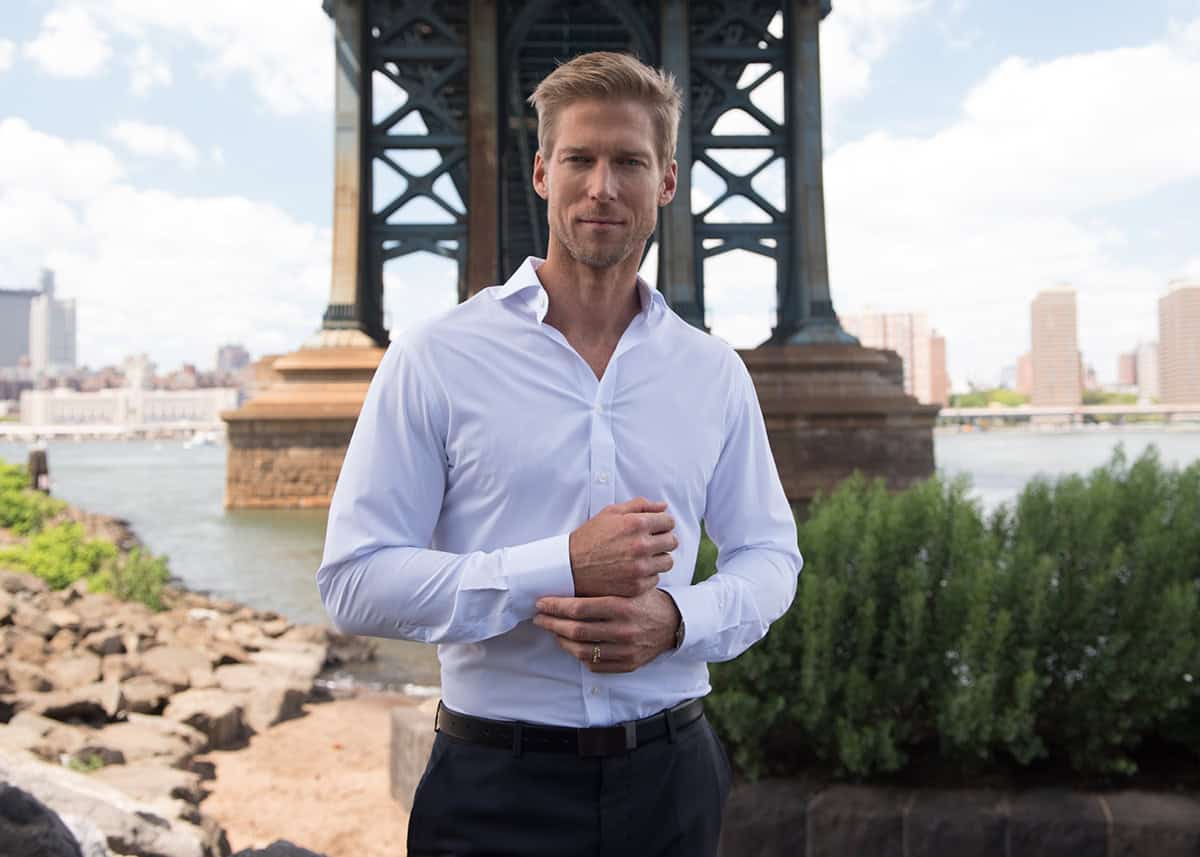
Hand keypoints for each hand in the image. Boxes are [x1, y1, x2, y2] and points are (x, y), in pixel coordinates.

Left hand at [533, 589, 681, 672]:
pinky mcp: (628, 665)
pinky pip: (595, 665)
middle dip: (551, 624)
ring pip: (581, 651)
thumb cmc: (644, 600)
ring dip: (561, 641)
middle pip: (576, 630)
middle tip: (539, 618)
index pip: (579, 608)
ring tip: (553, 631)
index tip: (541, 603)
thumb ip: (601, 589)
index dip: (555, 606)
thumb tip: (563, 585)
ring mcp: (626, 651)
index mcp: (622, 606)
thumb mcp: (627, 587)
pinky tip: (572, 645)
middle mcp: (624, 630)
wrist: (673, 623)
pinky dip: (579, 655)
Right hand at [568, 497, 677, 597]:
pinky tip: (632, 570)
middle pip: (672, 542)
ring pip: (667, 562)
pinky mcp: (636, 586)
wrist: (570, 566)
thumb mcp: (611, 513)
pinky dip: (647, 575)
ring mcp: (639, 568)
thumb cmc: (590, 537)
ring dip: (658, 559)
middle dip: (662, 540)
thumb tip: (663, 506)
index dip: (662, 524)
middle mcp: (641, 546)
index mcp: (636, 524)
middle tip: (648, 543)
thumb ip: (640, 505)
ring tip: (641, 557)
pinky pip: (656, 578)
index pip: (669, 522)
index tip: (654, 528)